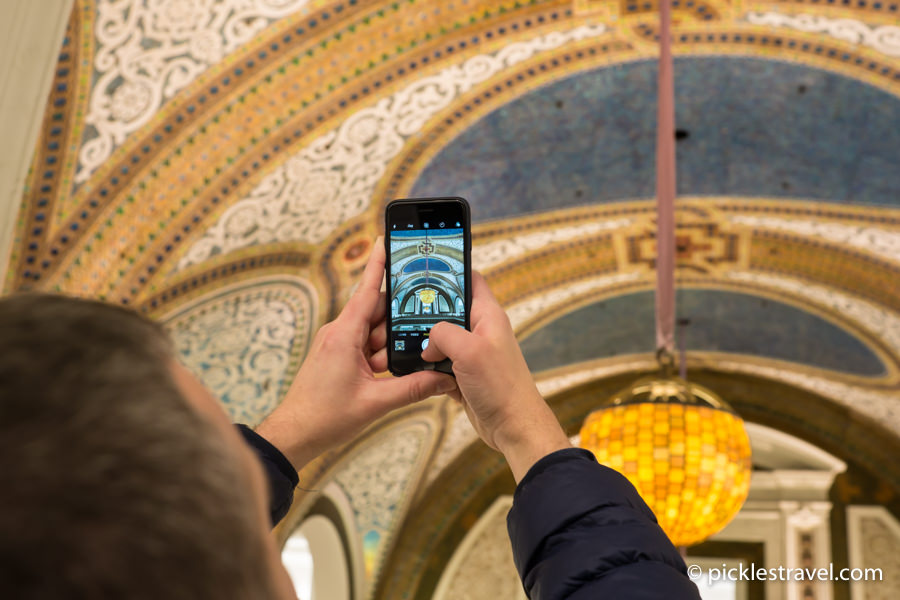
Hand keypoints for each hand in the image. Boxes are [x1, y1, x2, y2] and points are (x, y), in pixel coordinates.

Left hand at [256, 237, 456, 469]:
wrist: (295, 434)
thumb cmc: (325, 417)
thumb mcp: (376, 403)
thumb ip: (413, 388)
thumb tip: (443, 379)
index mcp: (344, 335)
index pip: (367, 290)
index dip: (379, 263)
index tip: (386, 238)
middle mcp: (338, 333)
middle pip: (376, 312)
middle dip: (397, 323)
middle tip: (419, 329)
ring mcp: (336, 343)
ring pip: (372, 332)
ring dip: (387, 347)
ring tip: (389, 371)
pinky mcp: (337, 355)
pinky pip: (364, 345)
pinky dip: (378, 354)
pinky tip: (386, 372)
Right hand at [421, 272, 570, 481]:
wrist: (513, 426)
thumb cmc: (502, 387)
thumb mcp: (469, 350)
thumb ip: (443, 334)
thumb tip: (427, 343)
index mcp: (488, 315)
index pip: (470, 279)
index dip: (450, 270)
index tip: (426, 266)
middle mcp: (480, 331)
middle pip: (448, 309)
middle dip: (427, 311)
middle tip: (401, 308)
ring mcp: (472, 353)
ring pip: (440, 338)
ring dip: (424, 342)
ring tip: (402, 340)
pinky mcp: (464, 374)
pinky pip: (439, 363)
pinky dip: (427, 366)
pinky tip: (414, 367)